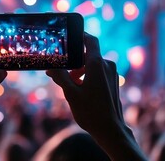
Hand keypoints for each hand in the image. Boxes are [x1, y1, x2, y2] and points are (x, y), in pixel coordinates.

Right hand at [46, 33, 145, 159]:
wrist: (111, 130)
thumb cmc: (91, 112)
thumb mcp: (70, 93)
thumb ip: (60, 77)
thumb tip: (51, 68)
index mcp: (97, 64)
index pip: (90, 40)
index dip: (81, 35)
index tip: (70, 34)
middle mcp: (107, 66)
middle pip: (88, 56)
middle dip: (74, 62)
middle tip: (61, 72)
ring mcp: (112, 75)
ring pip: (93, 66)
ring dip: (80, 71)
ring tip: (69, 85)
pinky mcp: (113, 83)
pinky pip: (98, 73)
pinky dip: (88, 77)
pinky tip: (80, 90)